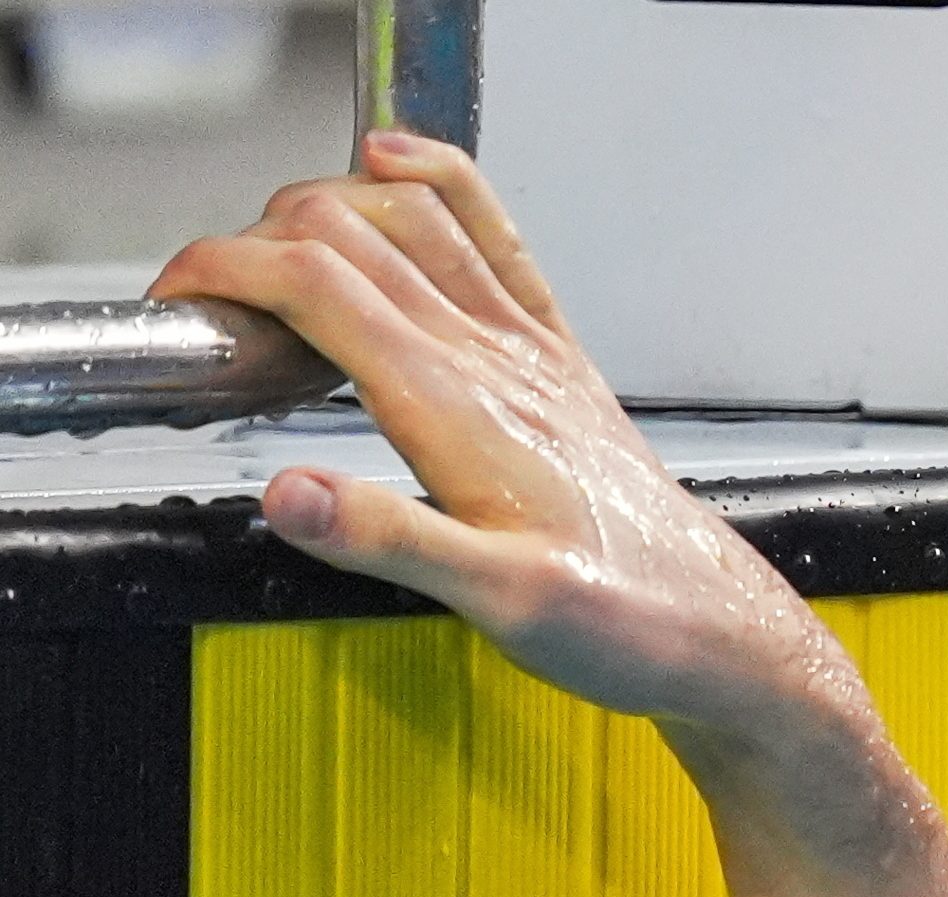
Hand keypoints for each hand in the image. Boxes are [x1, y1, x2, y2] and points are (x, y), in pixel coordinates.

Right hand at [150, 134, 857, 745]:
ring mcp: (529, 352)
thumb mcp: (497, 603)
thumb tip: (289, 496)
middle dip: (254, 240)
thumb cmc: (626, 622)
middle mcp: (494, 359)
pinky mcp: (558, 363)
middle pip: (349, 234)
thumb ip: (388, 541)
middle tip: (206, 298)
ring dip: (331, 207)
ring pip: (417, 219)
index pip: (315, 281)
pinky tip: (399, 165)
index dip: (225, 269)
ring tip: (271, 247)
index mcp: (457, 406)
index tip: (178, 298)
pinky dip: (440, 185)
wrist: (717, 628)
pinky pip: (498, 241)